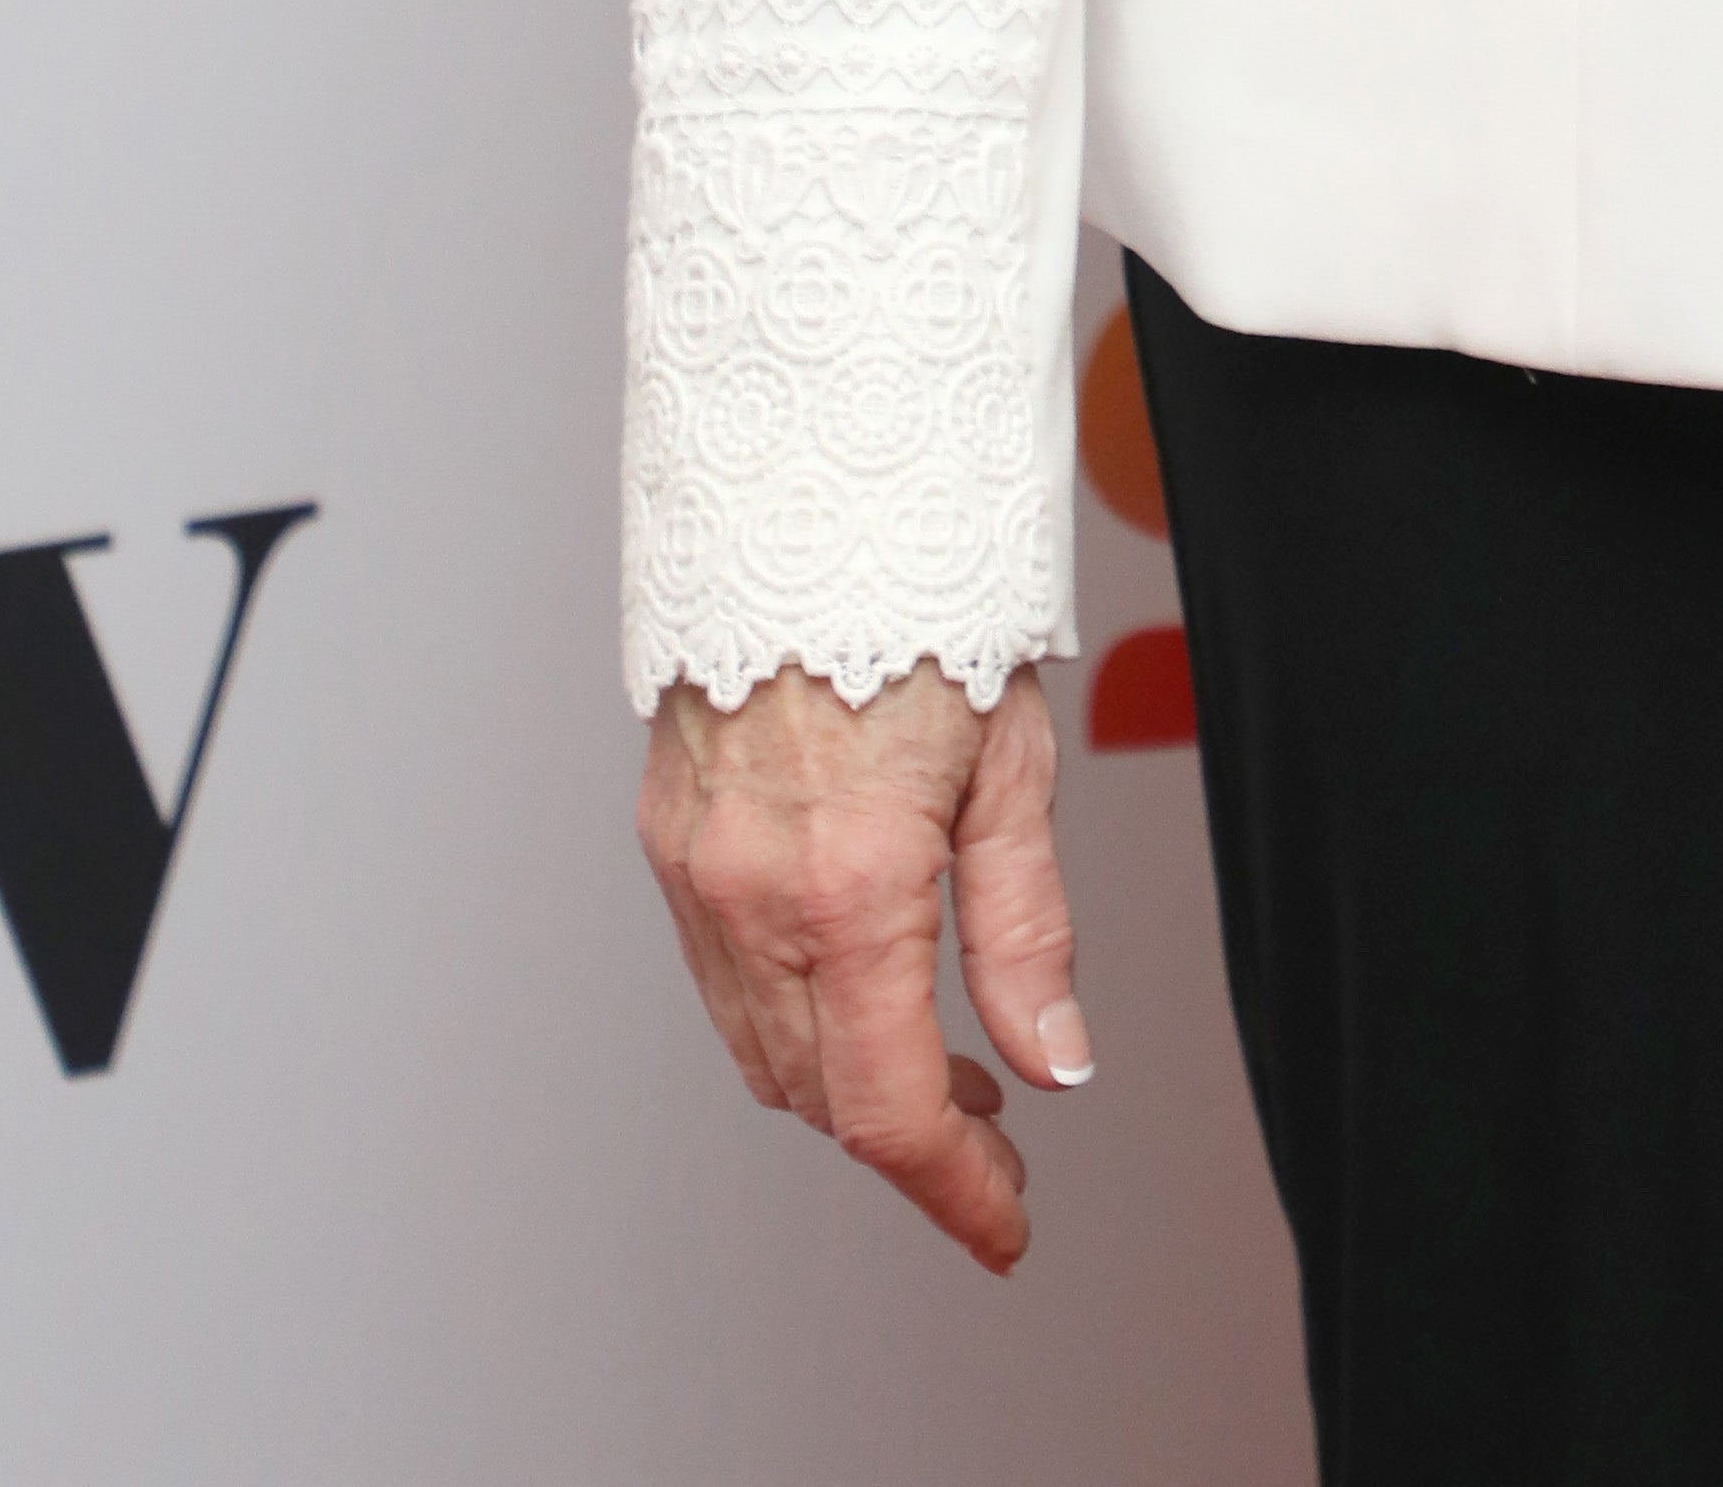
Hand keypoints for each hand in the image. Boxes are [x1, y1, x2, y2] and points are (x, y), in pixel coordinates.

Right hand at [638, 656, 1089, 1270]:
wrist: (806, 494)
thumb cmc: (925, 601)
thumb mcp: (1013, 763)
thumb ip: (1026, 929)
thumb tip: (1055, 1062)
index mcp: (852, 886)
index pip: (892, 1107)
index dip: (956, 1192)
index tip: (1008, 1228)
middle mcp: (752, 894)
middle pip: (822, 1094)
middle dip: (912, 1143)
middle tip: (996, 1142)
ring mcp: (696, 871)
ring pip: (761, 1049)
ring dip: (846, 1086)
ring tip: (942, 1071)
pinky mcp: (667, 836)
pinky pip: (722, 976)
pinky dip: (788, 1018)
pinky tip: (855, 989)